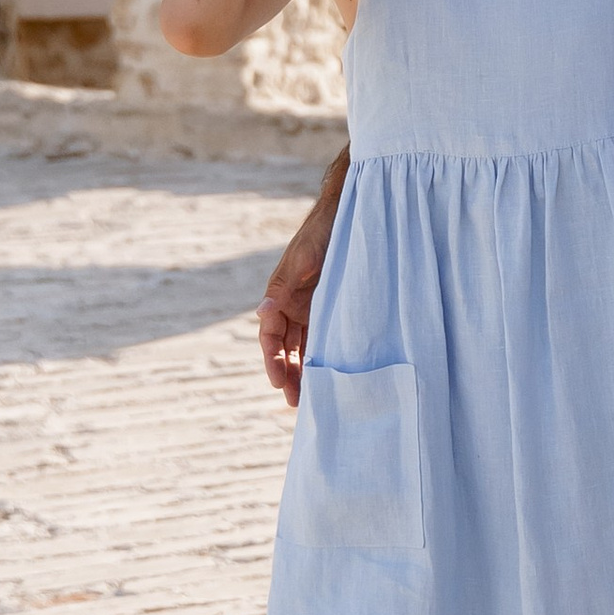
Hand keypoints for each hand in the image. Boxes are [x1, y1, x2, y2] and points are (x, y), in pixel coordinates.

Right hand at [257, 158, 346, 405]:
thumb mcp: (303, 258)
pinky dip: (323, 355)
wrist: (351, 212)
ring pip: (304, 346)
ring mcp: (312, 307)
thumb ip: (284, 284)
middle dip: (288, 374)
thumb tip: (262, 312)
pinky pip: (324, 337)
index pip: (270, 335)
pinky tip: (331, 375)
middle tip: (296, 402)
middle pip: (285, 347)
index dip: (273, 359)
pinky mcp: (331, 307)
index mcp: (279, 294)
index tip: (279, 382)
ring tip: (312, 398)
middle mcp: (292, 304)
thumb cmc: (322, 232)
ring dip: (305, 370)